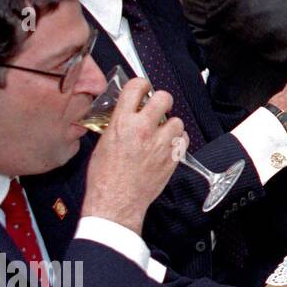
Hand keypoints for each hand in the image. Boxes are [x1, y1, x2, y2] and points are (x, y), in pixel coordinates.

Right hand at [82, 79, 183, 232]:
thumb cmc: (104, 177)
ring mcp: (161, 143)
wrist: (116, 201)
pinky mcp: (172, 157)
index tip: (143, 88)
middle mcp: (143, 129)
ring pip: (177, 120)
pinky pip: (183, 139)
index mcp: (121, 122)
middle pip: (164, 98)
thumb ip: (118, 124)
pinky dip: (178, 140)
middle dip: (161, 101)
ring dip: (170, 124)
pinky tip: (167, 145)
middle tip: (157, 108)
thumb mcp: (103, 143)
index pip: (136, 87)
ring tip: (161, 133)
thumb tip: (126, 113)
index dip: (142, 85)